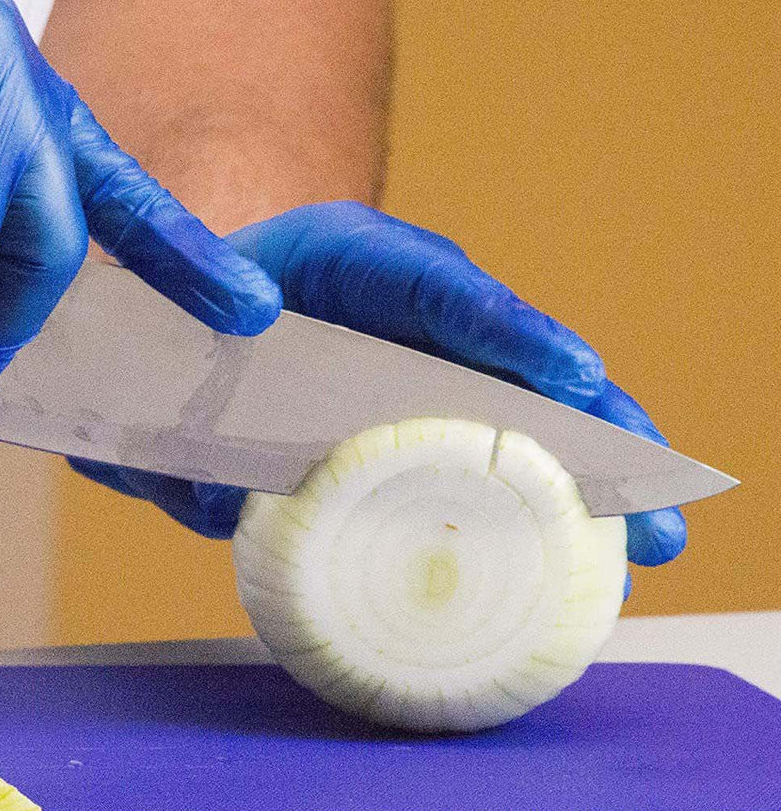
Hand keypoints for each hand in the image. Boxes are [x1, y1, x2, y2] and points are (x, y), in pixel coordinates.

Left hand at [71, 202, 685, 581]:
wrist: (181, 327)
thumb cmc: (175, 345)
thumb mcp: (161, 375)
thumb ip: (178, 432)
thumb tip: (224, 503)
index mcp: (333, 260)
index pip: (424, 283)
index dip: (500, 331)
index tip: (566, 379)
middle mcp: (397, 302)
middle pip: (507, 351)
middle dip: (585, 423)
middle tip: (648, 501)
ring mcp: (418, 353)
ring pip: (517, 399)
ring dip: (586, 469)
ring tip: (647, 539)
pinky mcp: (419, 406)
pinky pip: (486, 439)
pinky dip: (535, 488)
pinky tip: (585, 550)